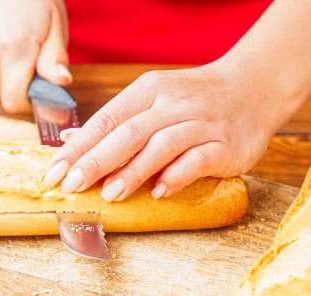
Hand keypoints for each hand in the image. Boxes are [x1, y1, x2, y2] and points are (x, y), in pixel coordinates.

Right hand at [0, 0, 70, 112]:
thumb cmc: (31, 0)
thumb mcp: (54, 25)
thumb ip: (55, 59)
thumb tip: (61, 84)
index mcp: (12, 53)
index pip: (16, 103)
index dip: (36, 103)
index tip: (51, 90)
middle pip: (13, 99)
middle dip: (32, 90)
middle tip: (43, 63)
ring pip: (8, 91)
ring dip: (23, 81)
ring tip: (30, 51)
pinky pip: (2, 81)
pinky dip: (13, 74)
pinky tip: (19, 51)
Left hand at [46, 62, 281, 201]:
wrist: (256, 86)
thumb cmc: (194, 99)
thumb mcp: (151, 99)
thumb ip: (113, 123)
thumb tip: (69, 142)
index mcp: (148, 91)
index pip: (106, 119)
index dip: (78, 147)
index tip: (54, 171)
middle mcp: (172, 105)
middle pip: (129, 133)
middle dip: (97, 160)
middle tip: (72, 185)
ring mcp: (201, 124)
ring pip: (161, 146)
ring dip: (134, 171)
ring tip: (110, 195)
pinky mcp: (225, 144)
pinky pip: (198, 160)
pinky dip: (177, 176)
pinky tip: (159, 192)